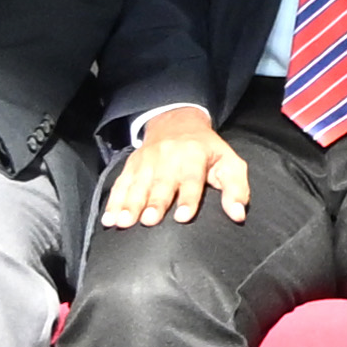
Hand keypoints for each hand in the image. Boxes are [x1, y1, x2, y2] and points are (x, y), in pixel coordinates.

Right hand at [104, 107, 249, 230]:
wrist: (176, 123)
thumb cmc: (207, 151)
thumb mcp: (229, 163)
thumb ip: (236, 189)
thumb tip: (238, 215)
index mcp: (194, 156)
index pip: (191, 180)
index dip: (188, 198)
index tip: (183, 217)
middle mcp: (168, 158)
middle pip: (161, 184)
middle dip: (154, 203)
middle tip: (149, 221)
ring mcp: (147, 162)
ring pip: (137, 185)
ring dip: (129, 204)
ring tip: (123, 223)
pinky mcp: (132, 166)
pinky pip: (121, 185)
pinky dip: (113, 202)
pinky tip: (108, 219)